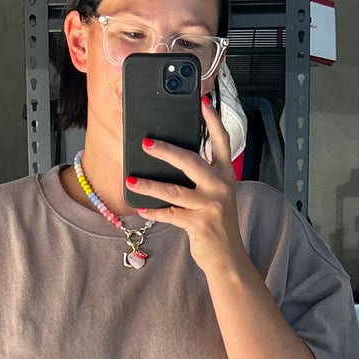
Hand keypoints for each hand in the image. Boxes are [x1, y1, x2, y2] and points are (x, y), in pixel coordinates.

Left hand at [124, 94, 245, 275]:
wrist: (228, 258)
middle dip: (166, 150)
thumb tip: (168, 161)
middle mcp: (220, 186)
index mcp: (225, 174)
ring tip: (130, 180)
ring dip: (149, 185)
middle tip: (146, 143)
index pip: (221, 140)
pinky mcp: (199, 224)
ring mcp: (211, 206)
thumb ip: (199, 177)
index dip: (212, 120)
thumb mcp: (214, 195)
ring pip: (174, 190)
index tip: (201, 101)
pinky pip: (170, 215)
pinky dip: (154, 212)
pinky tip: (140, 208)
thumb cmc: (216, 222)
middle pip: (191, 161)